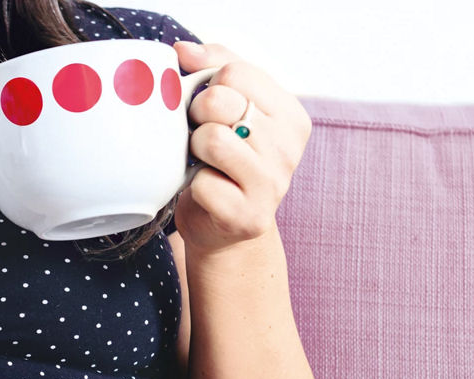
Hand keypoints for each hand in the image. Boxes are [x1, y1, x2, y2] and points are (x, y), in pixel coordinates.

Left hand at [172, 41, 311, 250]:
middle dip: (196, 116)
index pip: (235, 71)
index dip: (207, 87)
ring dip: (193, 151)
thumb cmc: (221, 164)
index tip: (207, 111)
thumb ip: (213, 68)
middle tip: (200, 138)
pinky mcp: (250, 216)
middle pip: (220, 101)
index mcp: (290, 114)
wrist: (224, 232)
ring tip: (202, 163)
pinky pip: (203, 184)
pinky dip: (193, 187)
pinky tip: (206, 192)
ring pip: (211, 140)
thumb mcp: (226, 110)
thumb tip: (182, 50)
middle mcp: (289, 146)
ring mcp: (274, 183)